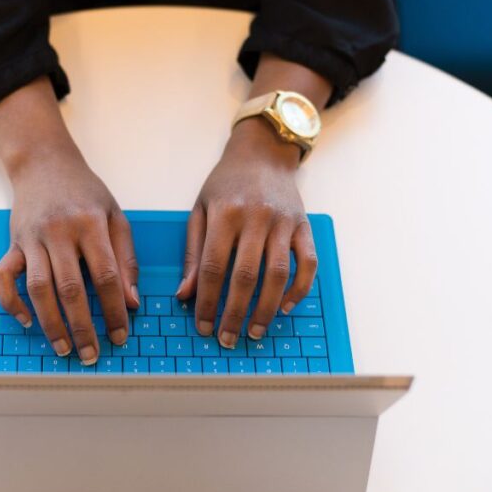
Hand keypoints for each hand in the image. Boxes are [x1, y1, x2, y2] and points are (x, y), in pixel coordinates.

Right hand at [0, 144, 138, 365]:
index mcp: (91, 224)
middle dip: (82, 326)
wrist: (44, 162)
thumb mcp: (115, 216)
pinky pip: (3, 277)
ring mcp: (32, 238)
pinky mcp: (12, 242)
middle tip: (91, 354)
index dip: (114, 309)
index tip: (120, 335)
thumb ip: (126, 258)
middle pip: (71, 288)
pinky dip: (11, 302)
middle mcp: (59, 232)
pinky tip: (26, 321)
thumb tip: (131, 302)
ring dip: (50, 322)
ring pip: (38, 288)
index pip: (106, 275)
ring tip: (63, 348)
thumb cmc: (84, 192)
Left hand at [176, 117, 317, 347]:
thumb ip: (193, 252)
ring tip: (255, 331)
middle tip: (228, 338)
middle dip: (235, 312)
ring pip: (278, 274)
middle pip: (245, 276)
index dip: (207, 301)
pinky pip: (307, 263)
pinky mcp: (304, 226)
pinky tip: (286, 306)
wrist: (263, 153)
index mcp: (225, 213)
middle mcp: (256, 218)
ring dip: (267, 308)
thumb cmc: (226, 183)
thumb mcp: (200, 209)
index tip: (203, 326)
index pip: (213, 267)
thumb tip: (184, 295)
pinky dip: (299, 289)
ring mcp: (284, 222)